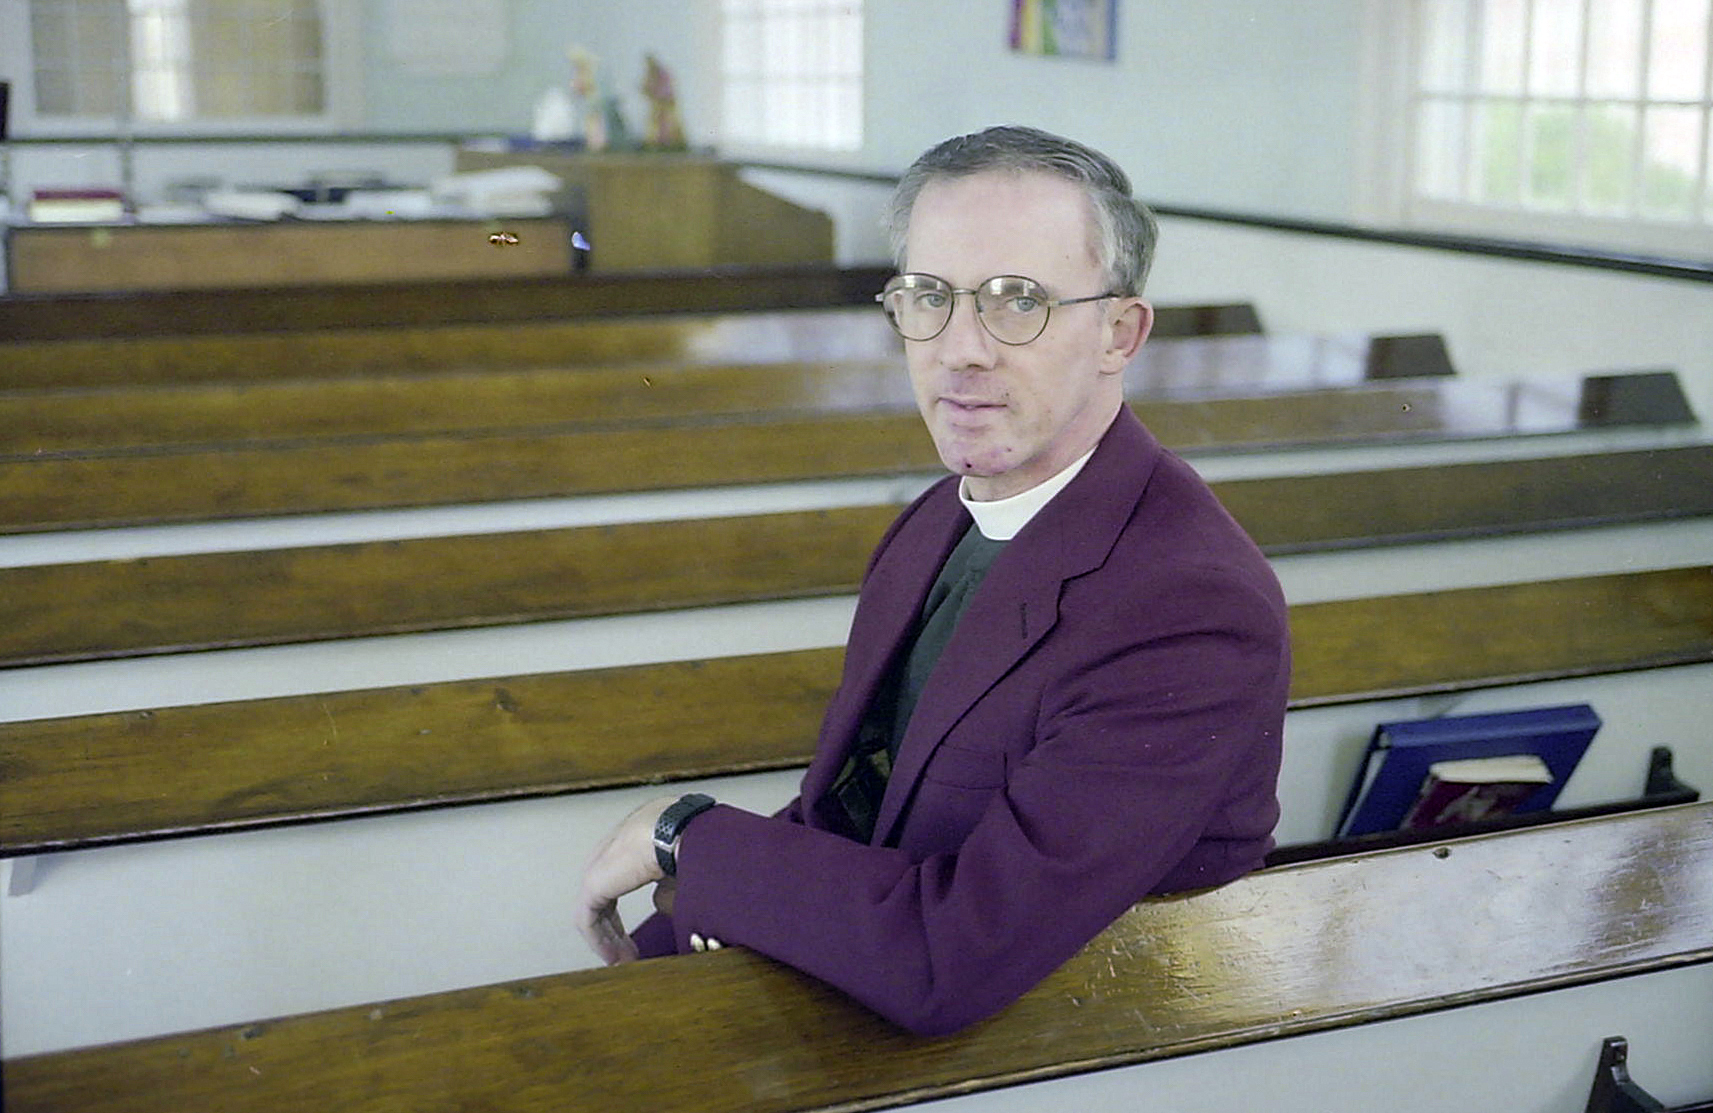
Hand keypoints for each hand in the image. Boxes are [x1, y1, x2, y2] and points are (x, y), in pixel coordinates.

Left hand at [577, 795, 676, 964]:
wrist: (680, 831)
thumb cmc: (689, 840)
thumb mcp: (681, 871)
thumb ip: (668, 889)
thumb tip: (659, 903)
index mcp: (632, 841)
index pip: (619, 880)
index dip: (627, 912)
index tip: (638, 935)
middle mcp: (611, 850)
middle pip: (604, 897)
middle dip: (615, 930)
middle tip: (627, 954)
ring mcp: (599, 865)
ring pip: (595, 909)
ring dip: (608, 939)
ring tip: (621, 962)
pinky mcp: (592, 882)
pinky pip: (588, 919)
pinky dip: (599, 940)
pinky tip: (613, 958)